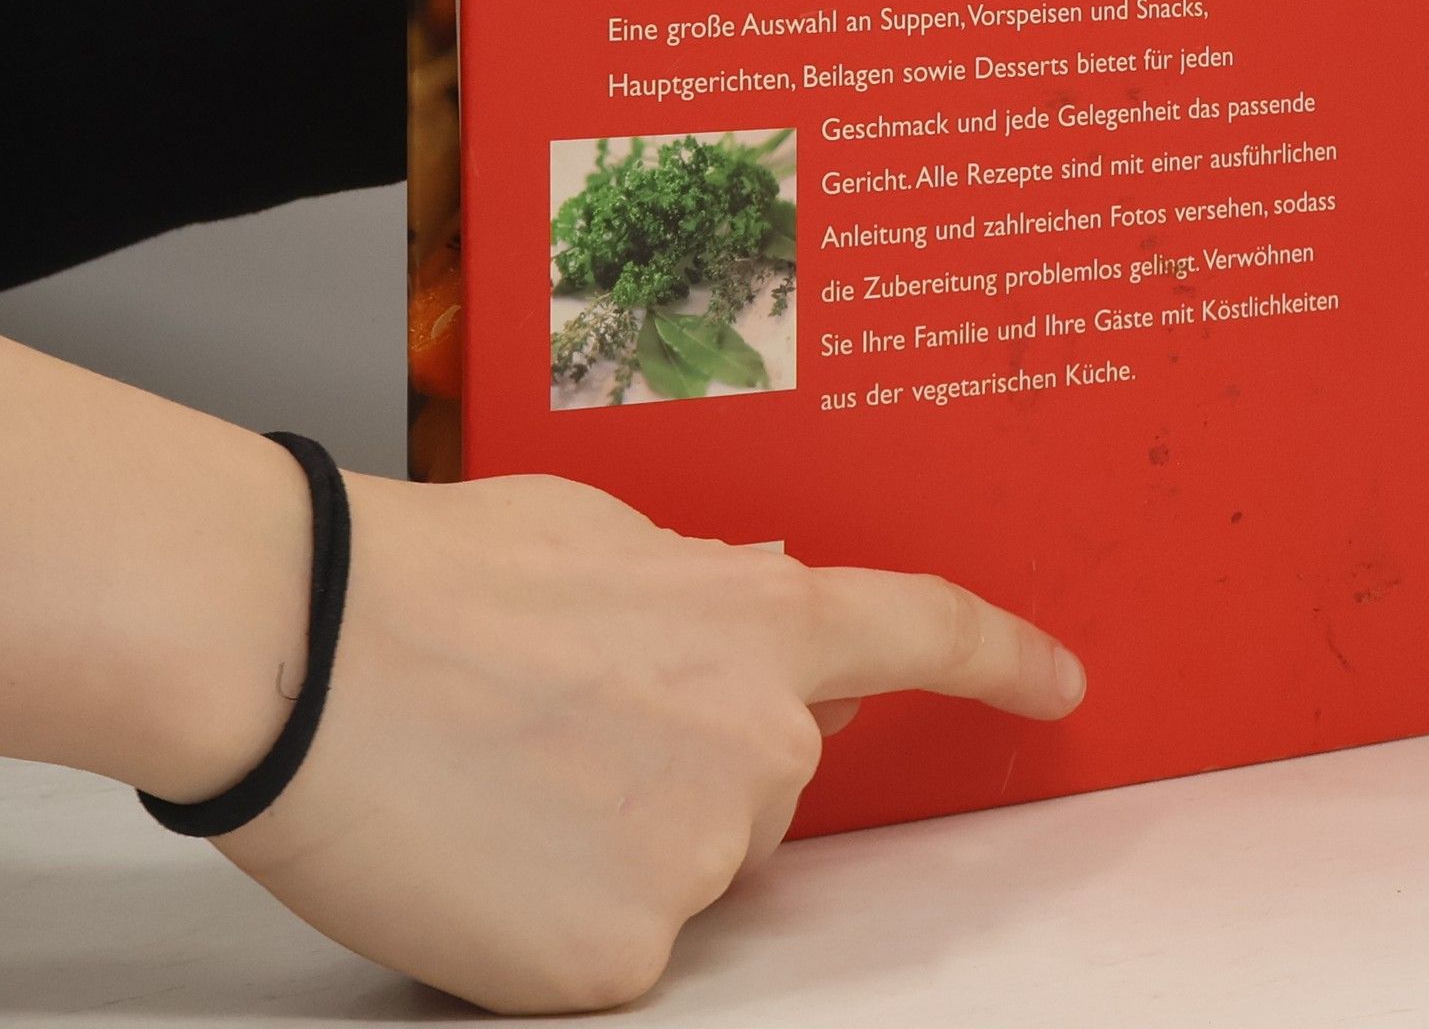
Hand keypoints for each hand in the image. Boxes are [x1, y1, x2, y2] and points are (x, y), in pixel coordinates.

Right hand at [216, 471, 1084, 1014]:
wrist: (300, 655)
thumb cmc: (433, 576)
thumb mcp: (601, 536)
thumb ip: (707, 582)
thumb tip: (763, 593)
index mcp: (760, 620)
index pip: (922, 633)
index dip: (1003, 657)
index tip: (1061, 682)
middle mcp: (761, 743)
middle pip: (777, 781)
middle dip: (701, 762)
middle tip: (567, 728)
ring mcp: (699, 858)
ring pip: (695, 867)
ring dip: (627, 839)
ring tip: (507, 778)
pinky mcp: (622, 960)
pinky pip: (622, 946)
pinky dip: (561, 914)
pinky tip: (488, 853)